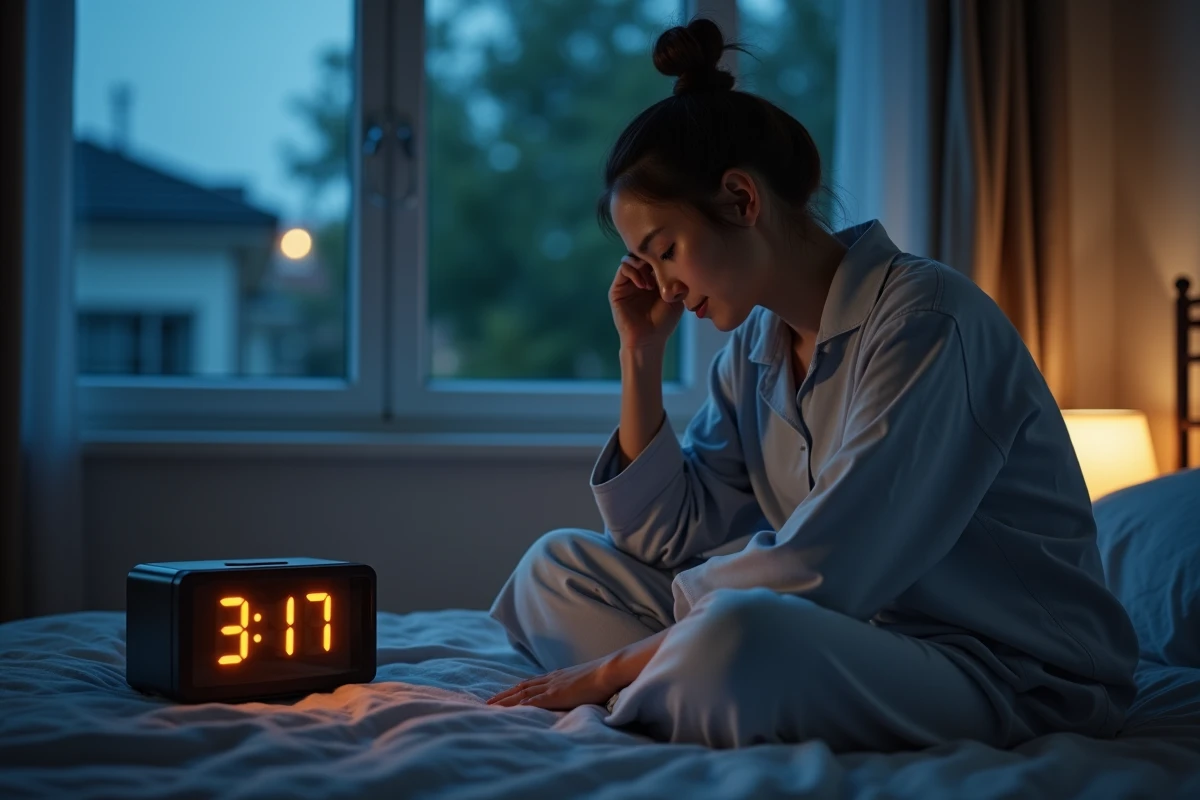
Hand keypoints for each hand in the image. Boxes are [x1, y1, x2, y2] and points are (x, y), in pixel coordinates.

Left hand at [486, 629, 668, 710]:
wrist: (610, 670)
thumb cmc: (603, 676)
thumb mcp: (585, 681)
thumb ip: (577, 687)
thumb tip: (576, 692)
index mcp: (558, 677)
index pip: (531, 684)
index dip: (516, 690)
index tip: (503, 695)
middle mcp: (551, 679)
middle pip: (521, 687)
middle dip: (504, 695)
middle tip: (487, 703)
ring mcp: (552, 686)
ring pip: (522, 694)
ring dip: (505, 700)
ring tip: (490, 707)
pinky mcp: (555, 695)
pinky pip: (532, 702)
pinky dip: (518, 706)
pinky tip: (508, 711)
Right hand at [609, 255, 683, 352]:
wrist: (648, 339)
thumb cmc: (664, 322)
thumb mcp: (677, 299)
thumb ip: (679, 282)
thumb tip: (681, 264)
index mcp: (653, 278)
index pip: (654, 256)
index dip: (661, 255)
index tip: (671, 264)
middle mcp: (639, 277)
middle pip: (642, 253)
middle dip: (652, 258)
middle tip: (660, 270)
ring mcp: (628, 282)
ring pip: (631, 258)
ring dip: (642, 266)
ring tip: (651, 284)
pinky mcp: (617, 288)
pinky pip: (623, 269)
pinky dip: (634, 272)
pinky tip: (644, 286)